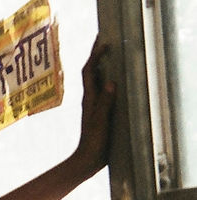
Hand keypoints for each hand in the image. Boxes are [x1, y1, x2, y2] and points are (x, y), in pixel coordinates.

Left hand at [73, 36, 115, 174]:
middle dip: (96, 55)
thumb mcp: (100, 122)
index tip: (104, 42)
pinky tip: (113, 80)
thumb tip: (111, 83)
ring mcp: (93, 105)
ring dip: (100, 65)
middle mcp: (89, 99)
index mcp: (89, 99)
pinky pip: (101, 90)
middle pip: (91, 72)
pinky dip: (106, 80)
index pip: (89, 72)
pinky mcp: (98, 112)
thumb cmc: (93, 142)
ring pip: (95, 80)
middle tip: (104, 40)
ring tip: (109, 53)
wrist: (86, 159)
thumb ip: (105, 104)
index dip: (95, 56)